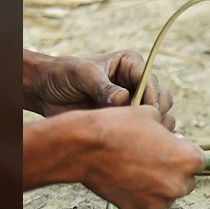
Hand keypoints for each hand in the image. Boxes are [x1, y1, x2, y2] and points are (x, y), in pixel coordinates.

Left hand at [24, 49, 174, 129]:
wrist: (46, 93)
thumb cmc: (63, 76)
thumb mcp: (81, 74)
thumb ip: (102, 86)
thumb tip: (123, 99)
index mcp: (130, 65)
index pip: (151, 79)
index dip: (151, 95)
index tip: (144, 110)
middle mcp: (137, 84)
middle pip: (162, 99)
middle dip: (154, 112)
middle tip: (136, 125)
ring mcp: (134, 104)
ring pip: (160, 116)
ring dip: (153, 126)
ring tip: (135, 135)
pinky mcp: (128, 122)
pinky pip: (148, 131)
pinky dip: (146, 138)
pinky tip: (134, 143)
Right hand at [77, 107, 204, 208]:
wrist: (86, 147)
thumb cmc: (120, 126)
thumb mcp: (151, 115)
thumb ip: (168, 130)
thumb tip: (172, 138)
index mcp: (190, 160)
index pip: (199, 161)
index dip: (183, 152)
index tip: (169, 147)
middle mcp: (179, 185)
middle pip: (185, 181)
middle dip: (173, 171)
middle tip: (152, 158)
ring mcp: (158, 202)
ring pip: (165, 194)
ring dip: (157, 184)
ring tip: (135, 166)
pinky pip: (145, 202)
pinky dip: (138, 193)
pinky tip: (124, 177)